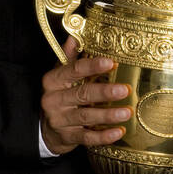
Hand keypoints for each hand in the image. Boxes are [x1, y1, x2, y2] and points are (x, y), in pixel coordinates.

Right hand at [39, 36, 131, 155]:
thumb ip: (69, 58)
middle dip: (104, 92)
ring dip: (108, 115)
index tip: (111, 63)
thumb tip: (74, 35)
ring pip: (85, 117)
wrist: (44, 130)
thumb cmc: (58, 97)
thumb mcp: (60, 76)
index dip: (92, 66)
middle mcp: (54, 100)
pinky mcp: (67, 138)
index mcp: (53, 81)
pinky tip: (119, 132)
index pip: (72, 70)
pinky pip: (87, 138)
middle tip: (125, 89)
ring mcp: (60, 120)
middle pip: (81, 94)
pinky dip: (103, 136)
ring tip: (127, 112)